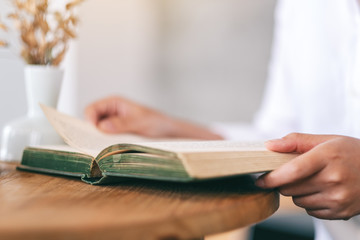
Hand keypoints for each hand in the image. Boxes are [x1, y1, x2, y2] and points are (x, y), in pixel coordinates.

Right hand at [85, 96, 222, 139]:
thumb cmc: (157, 122)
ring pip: (98, 132)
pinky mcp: (117, 134)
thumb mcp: (140, 122)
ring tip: (107, 147)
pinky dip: (106, 144)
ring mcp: (113, 124)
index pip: (92, 109)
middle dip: (93, 131)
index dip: (90, 120)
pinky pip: (106, 139)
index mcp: (114, 103)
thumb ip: (122, 123)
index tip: (95, 133)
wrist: (168, 132)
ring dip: (100, 139)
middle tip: (98, 143)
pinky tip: (112, 149)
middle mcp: (111, 112)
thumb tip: (102, 127)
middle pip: (92, 121)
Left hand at [255, 133, 359, 219]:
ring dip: (297, 193)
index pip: (292, 171)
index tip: (260, 180)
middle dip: (284, 182)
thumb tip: (269, 145)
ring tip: (312, 181)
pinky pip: (311, 211)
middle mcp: (334, 179)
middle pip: (290, 188)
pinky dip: (310, 202)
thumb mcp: (326, 140)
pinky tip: (322, 191)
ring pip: (298, 201)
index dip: (271, 177)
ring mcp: (339, 198)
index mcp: (327, 157)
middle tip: (292, 174)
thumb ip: (295, 141)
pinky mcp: (341, 212)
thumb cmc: (351, 153)